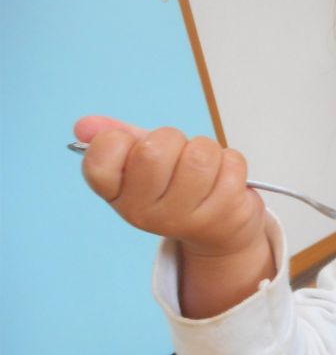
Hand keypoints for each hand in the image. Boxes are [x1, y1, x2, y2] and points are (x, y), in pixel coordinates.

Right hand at [74, 115, 264, 259]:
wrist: (219, 228)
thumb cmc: (178, 185)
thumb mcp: (143, 161)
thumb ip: (117, 138)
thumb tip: (85, 126)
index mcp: (117, 195)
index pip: (101, 158)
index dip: (120, 141)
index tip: (136, 147)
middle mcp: (144, 213)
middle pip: (155, 150)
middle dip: (174, 140)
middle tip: (179, 155)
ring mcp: (183, 219)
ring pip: (199, 155)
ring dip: (207, 150)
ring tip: (205, 166)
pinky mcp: (222, 217)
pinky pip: (231, 164)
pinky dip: (232, 162)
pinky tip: (224, 180)